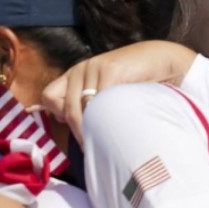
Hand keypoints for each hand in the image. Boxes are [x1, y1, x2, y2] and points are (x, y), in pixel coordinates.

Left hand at [42, 40, 196, 141]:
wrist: (160, 60)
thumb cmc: (133, 81)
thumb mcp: (104, 90)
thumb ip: (86, 103)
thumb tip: (65, 121)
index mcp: (74, 74)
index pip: (48, 97)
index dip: (58, 114)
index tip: (77, 127)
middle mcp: (80, 70)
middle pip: (66, 108)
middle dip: (79, 131)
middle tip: (93, 147)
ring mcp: (94, 68)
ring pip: (81, 108)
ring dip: (92, 129)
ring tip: (104, 142)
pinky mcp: (110, 70)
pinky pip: (100, 100)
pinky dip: (105, 117)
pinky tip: (115, 126)